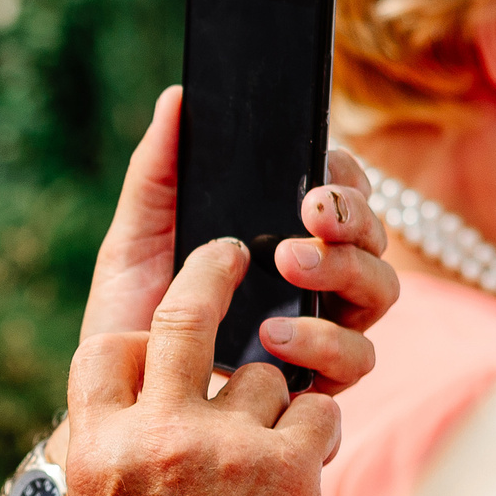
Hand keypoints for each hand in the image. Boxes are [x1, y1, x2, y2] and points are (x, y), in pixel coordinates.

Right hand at [63, 238, 335, 495]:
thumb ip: (115, 476)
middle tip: (235, 255)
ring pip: (267, 376)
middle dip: (212, 273)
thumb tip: (131, 437)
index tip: (166, 315)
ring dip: (280, 403)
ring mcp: (222, 447)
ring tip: (276, 461)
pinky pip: (316, 414)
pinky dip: (318, 437)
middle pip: (184, 318)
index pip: (110, 352)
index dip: (142, 327)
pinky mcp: (287, 470)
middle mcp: (153, 437)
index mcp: (96, 455)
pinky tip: (308, 476)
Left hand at [78, 86, 397, 395]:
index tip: (316, 172)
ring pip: (380, 291)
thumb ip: (157, 171)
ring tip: (290, 262)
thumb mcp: (135, 237)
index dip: (344, 175)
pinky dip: (324, 342)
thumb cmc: (131, 314)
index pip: (340, 191)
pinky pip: (355, 360)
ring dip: (347, 270)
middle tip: (309, 213)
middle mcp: (317, 278)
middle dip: (352, 217)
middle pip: (372, 236)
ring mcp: (324, 328)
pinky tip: (276, 336)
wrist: (115, 398)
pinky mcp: (318, 382)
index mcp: (282, 234)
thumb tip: (177, 97)